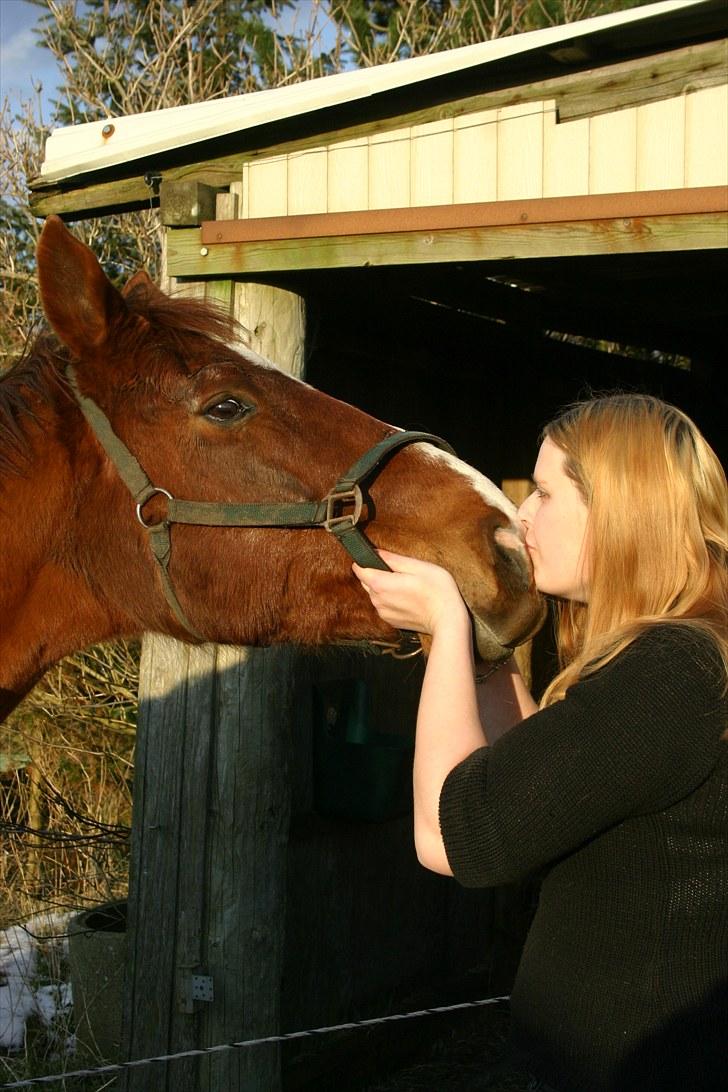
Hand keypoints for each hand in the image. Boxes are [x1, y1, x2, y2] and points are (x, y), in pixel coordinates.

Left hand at [352, 550, 468, 636]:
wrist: (448, 620)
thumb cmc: (437, 591)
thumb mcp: (417, 566)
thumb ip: (392, 559)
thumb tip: (375, 552)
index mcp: (381, 584)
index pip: (358, 569)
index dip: (365, 560)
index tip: (376, 558)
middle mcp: (377, 600)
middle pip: (366, 581)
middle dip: (377, 573)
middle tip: (400, 572)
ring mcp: (383, 612)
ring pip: (375, 593)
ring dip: (384, 587)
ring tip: (407, 586)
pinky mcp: (390, 621)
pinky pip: (383, 605)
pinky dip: (391, 600)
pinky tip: (408, 598)